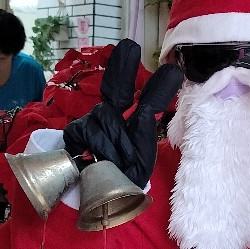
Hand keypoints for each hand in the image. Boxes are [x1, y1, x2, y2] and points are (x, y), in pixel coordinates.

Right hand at [63, 39, 182, 186]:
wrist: (97, 200)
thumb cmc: (122, 181)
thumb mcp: (141, 162)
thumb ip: (143, 136)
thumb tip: (144, 112)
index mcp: (135, 127)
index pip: (147, 104)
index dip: (159, 89)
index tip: (174, 71)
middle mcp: (113, 120)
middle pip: (116, 91)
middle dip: (123, 70)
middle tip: (130, 47)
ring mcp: (93, 124)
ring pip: (104, 119)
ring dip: (111, 144)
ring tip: (112, 163)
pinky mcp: (75, 134)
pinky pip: (85, 132)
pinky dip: (91, 147)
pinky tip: (91, 159)